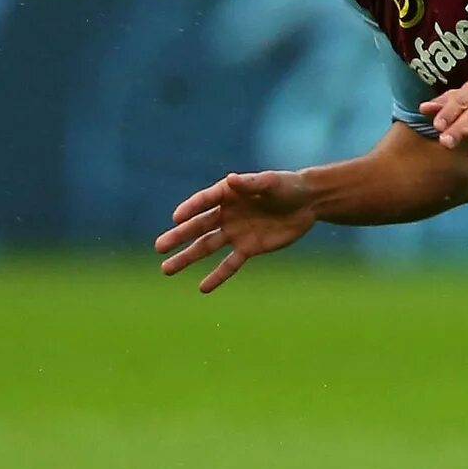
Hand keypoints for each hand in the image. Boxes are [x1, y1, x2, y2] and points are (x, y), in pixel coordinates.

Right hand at [156, 171, 317, 292]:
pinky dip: (217, 276)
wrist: (308, 202)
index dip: (190, 209)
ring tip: (167, 269)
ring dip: (187, 258)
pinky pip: (230, 264)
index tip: (176, 218)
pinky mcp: (249, 248)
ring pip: (207, 247)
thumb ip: (251, 183)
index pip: (204, 202)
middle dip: (178, 237)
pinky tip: (202, 288)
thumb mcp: (271, 183)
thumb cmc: (288, 186)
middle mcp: (226, 214)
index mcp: (228, 194)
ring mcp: (236, 232)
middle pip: (198, 227)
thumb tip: (231, 180)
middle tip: (159, 247)